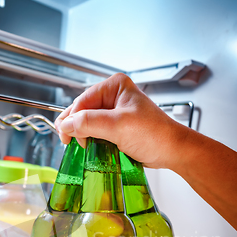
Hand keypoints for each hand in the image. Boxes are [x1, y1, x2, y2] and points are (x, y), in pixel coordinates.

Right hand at [55, 73, 187, 170]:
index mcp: (115, 86)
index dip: (71, 118)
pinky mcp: (116, 127)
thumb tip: (65, 124)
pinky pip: (96, 131)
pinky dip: (90, 139)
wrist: (172, 151)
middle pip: (83, 110)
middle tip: (68, 142)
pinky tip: (88, 147)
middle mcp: (113, 96)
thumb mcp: (118, 126)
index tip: (65, 135)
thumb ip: (89, 123)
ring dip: (82, 134)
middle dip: (75, 126)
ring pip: (87, 122)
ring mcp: (115, 112)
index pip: (83, 100)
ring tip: (80, 146)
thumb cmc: (154, 134)